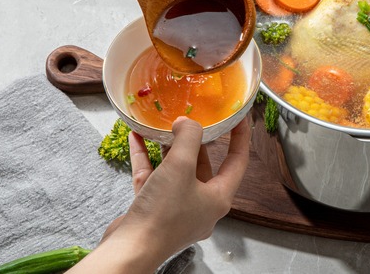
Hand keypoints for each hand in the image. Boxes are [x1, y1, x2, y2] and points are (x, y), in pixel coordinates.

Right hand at [70, 117, 250, 272]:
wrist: (129, 251)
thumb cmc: (162, 214)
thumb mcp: (180, 166)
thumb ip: (188, 138)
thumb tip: (187, 123)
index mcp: (218, 197)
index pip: (237, 161)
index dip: (240, 137)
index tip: (238, 117)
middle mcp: (201, 205)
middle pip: (205, 165)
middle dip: (197, 141)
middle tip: (192, 119)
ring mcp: (177, 209)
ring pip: (177, 172)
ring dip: (169, 148)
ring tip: (163, 126)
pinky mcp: (153, 211)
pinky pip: (154, 178)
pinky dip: (147, 158)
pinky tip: (137, 138)